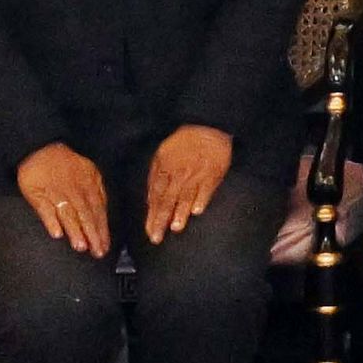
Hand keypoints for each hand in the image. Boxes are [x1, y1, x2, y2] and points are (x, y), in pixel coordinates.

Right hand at [16, 143, 113, 259]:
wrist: (40, 149)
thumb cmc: (66, 164)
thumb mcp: (89, 173)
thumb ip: (97, 193)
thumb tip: (103, 214)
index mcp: (89, 184)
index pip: (98, 210)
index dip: (102, 229)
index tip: (105, 245)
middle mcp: (75, 189)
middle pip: (86, 214)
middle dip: (93, 234)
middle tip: (97, 251)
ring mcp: (56, 192)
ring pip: (68, 213)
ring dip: (75, 231)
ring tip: (81, 246)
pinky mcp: (38, 193)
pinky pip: (45, 209)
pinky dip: (51, 221)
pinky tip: (56, 234)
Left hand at [139, 124, 233, 245]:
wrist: (207, 126)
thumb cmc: (183, 142)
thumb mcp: (161, 155)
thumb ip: (156, 177)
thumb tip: (151, 201)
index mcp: (163, 168)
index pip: (155, 196)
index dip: (152, 215)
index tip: (149, 231)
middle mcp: (178, 173)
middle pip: (167, 199)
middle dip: (161, 220)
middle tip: (157, 237)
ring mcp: (196, 173)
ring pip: (186, 195)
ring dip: (180, 212)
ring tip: (175, 228)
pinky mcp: (213, 172)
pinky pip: (206, 187)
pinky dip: (201, 198)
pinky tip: (198, 211)